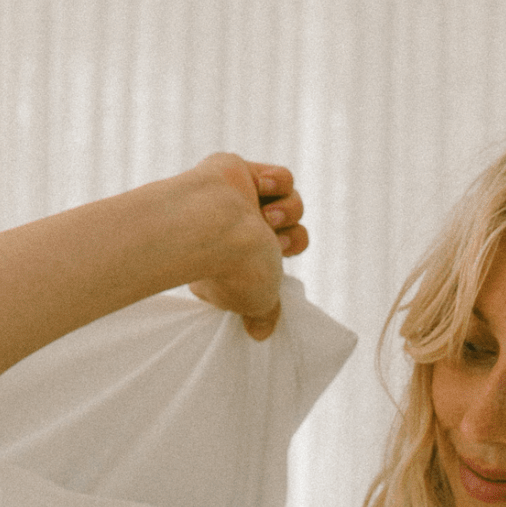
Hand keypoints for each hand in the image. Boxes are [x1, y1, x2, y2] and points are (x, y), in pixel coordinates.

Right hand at [186, 154, 308, 338]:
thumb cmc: (233, 269)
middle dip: (290, 241)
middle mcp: (238, 233)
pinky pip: (282, 177)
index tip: (265, 272)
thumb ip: (264, 313)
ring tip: (268, 215)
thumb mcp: (258, 302)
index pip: (270, 266)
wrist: (213, 224)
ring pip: (292, 205)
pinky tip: (259, 187)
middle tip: (273, 243)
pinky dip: (277, 182)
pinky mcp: (242, 173)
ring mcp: (242, 203)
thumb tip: (261, 333)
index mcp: (234, 264)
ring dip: (288, 211)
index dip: (276, 269)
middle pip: (289, 236)